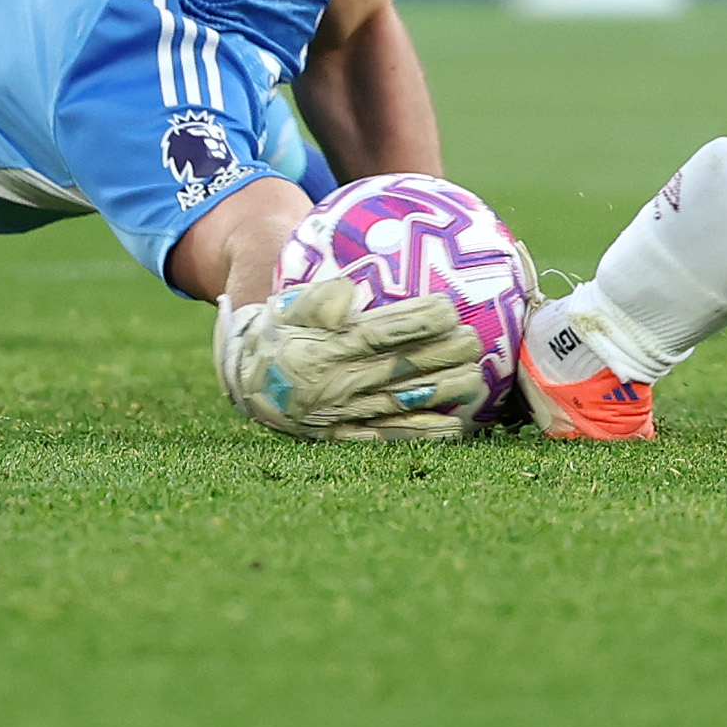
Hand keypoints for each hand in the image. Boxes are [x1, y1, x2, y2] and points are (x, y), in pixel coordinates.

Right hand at [214, 271, 483, 440]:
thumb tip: (346, 290)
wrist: (250, 384)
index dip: (413, 322)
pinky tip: (455, 429)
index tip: (448, 307)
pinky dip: (422, 433)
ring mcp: (343, 413)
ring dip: (441, 392)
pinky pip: (389, 436)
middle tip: (474, 340)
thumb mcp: (285, 309)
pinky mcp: (345, 436)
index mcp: (323, 350)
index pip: (377, 333)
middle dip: (440, 354)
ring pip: (400, 402)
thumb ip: (316, 300)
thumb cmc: (278, 334)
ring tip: (476, 380)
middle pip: (398, 368)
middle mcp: (337, 384)